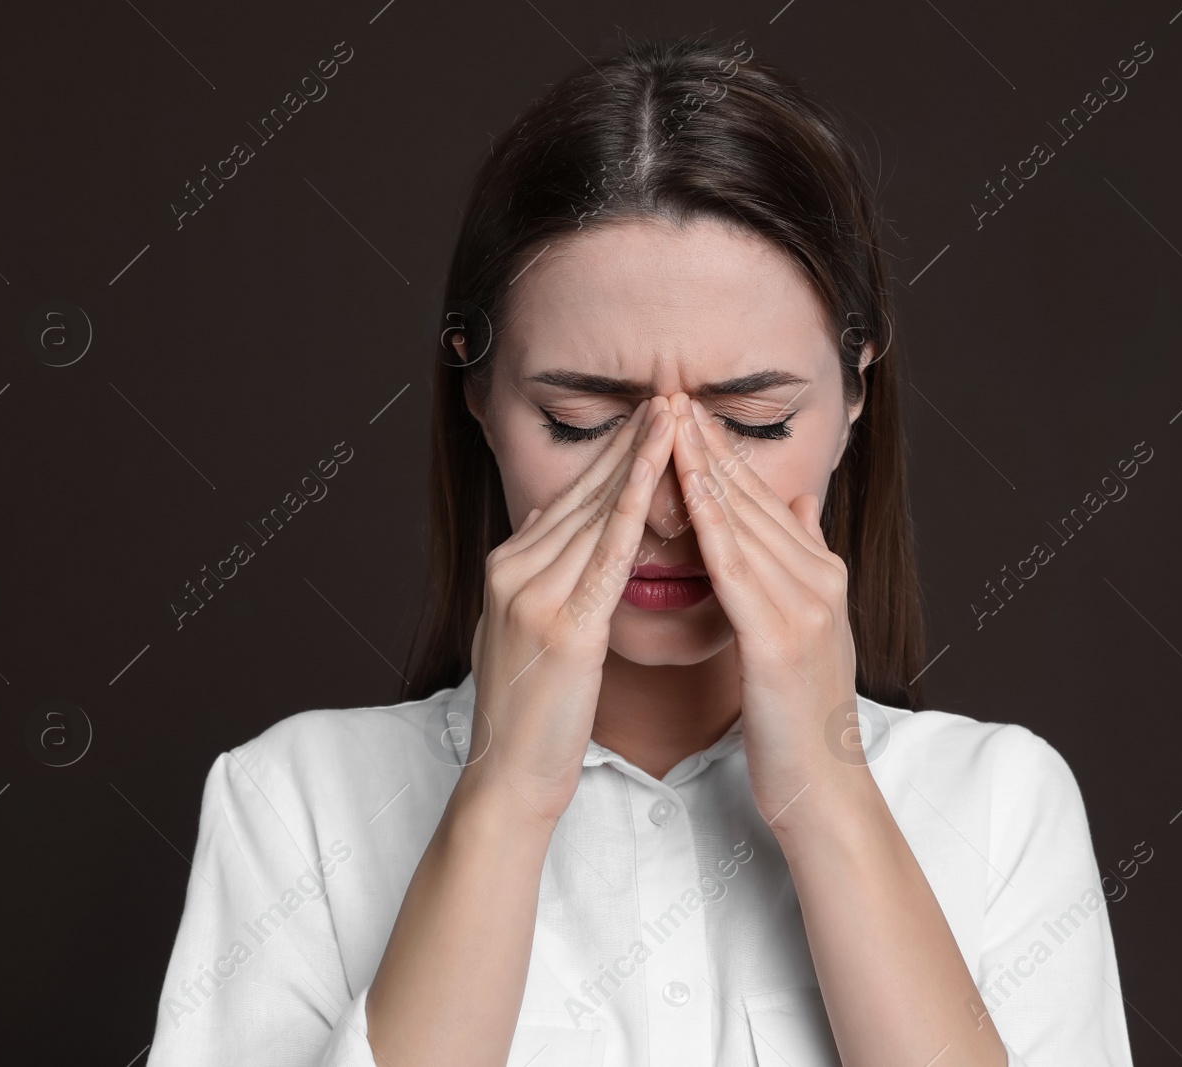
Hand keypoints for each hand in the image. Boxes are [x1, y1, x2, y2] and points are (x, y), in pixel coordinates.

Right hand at [462, 397, 677, 824]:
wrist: (508, 777)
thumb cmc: (531, 714)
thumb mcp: (522, 630)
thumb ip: (536, 573)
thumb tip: (547, 521)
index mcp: (507, 570)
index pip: (568, 498)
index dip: (612, 455)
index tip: (649, 417)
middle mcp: (513, 572)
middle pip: (582, 493)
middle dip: (629, 441)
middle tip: (669, 393)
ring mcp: (533, 596)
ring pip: (595, 512)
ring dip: (639, 460)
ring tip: (674, 414)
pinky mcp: (563, 626)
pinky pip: (606, 555)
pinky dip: (634, 508)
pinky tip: (660, 476)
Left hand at [668, 393, 867, 831]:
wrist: (822, 787)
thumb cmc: (799, 717)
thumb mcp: (808, 628)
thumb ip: (802, 564)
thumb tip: (802, 505)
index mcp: (821, 575)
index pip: (765, 499)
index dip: (724, 453)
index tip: (687, 411)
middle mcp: (819, 579)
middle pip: (754, 497)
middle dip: (709, 443)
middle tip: (671, 393)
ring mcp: (803, 605)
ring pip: (743, 520)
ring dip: (704, 466)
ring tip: (670, 420)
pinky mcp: (778, 636)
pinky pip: (735, 566)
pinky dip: (709, 521)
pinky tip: (683, 487)